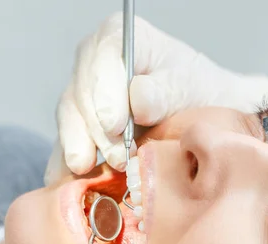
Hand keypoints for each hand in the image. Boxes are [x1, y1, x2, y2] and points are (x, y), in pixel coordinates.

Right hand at [56, 12, 267, 174]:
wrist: (199, 115)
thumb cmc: (196, 92)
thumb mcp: (190, 87)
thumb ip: (165, 91)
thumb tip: (137, 101)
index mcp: (121, 38)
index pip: (104, 55)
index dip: (106, 91)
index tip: (115, 125)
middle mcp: (94, 63)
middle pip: (82, 91)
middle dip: (97, 128)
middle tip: (119, 157)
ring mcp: (83, 95)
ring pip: (70, 118)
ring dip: (81, 147)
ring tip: (99, 170)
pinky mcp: (79, 126)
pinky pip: (68, 143)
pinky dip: (70, 164)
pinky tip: (74, 182)